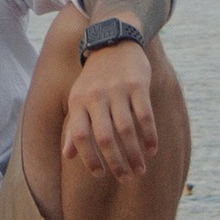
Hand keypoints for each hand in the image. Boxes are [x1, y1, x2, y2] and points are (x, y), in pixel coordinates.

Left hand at [63, 43, 159, 180]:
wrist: (113, 41)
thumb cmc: (94, 78)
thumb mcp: (78, 98)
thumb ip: (74, 127)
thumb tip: (67, 156)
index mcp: (78, 101)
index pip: (79, 135)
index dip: (88, 158)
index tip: (100, 175)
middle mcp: (96, 96)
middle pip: (104, 137)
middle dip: (116, 163)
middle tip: (126, 177)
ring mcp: (117, 90)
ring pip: (126, 130)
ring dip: (134, 154)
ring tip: (140, 169)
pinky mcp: (137, 84)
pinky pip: (145, 116)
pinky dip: (149, 136)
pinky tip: (151, 149)